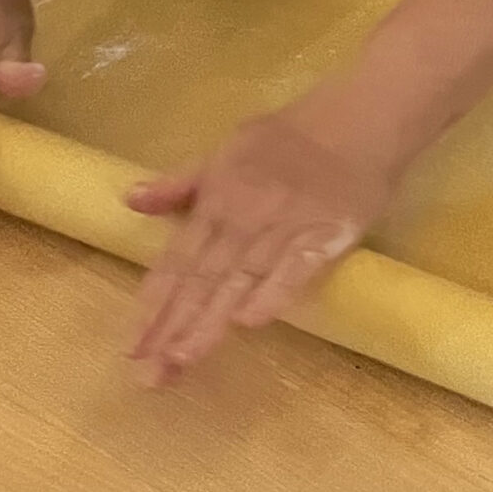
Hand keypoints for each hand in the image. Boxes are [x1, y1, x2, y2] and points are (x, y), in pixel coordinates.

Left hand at [123, 90, 394, 382]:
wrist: (362, 116)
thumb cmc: (292, 135)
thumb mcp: (227, 149)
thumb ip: (182, 182)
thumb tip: (130, 200)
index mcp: (217, 197)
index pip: (177, 260)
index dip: (153, 304)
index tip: (130, 348)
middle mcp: (244, 216)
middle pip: (202, 278)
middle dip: (172, 327)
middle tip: (147, 375)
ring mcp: (285, 225)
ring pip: (240, 280)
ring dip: (210, 321)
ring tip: (182, 360)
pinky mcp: (327, 232)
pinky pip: (297, 266)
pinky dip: (274, 292)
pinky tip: (251, 323)